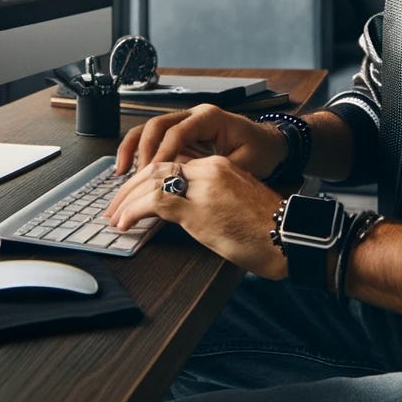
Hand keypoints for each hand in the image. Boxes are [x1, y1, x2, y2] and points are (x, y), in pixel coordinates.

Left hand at [103, 156, 287, 279]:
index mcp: (218, 165)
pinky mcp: (197, 208)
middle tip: (114, 206)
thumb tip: (182, 213)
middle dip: (129, 187)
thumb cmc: (267, 230)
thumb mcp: (234, 205)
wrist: (287, 238)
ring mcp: (202, 186)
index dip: (147, 179)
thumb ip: (208, 200)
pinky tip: (125, 223)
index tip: (132, 195)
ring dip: (126, 199)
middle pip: (156, 167)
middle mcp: (208, 169)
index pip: (172, 163)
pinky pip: (154, 202)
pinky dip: (133, 211)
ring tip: (114, 217)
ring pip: (150, 181)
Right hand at [114, 103, 286, 179]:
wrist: (269, 144)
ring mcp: (186, 124)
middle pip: (157, 125)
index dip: (161, 153)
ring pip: (150, 129)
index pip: (177, 132)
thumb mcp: (243, 163)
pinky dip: (140, 153)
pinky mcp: (181, 136)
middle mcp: (194, 115)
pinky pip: (154, 140)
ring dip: (133, 150)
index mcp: (210, 117)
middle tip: (134, 177)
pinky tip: (129, 170)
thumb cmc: (260, 151)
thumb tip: (187, 186)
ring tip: (121, 173)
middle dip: (142, 151)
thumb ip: (215, 172)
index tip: (151, 175)